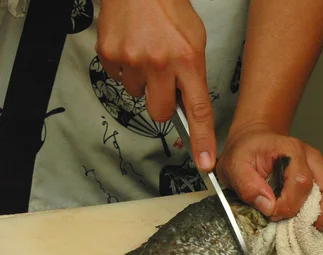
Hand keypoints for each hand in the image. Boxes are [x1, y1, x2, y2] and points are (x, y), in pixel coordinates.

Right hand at [95, 0, 215, 170]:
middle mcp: (161, 63)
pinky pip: (119, 78)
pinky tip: (132, 49)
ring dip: (143, 82)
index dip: (203, 140)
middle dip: (162, 104)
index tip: (204, 162)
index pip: (199, 110)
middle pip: (160, 112)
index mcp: (188, 60)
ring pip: (138, 95)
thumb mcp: (195, 41)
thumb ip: (194, 75)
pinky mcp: (110, 55)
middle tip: (163, 82)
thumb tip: (189, 106)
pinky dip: (125, 68)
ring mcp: (133, 60)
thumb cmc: (169, 9)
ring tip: (146, 54)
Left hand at [217, 124, 322, 230]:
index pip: (302, 184)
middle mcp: (313, 159)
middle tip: (297, 226)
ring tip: (305, 225)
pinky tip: (311, 219)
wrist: (254, 141)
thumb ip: (248, 185)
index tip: (272, 214)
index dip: (288, 206)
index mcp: (292, 151)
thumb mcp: (234, 166)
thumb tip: (269, 206)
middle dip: (318, 216)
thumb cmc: (246, 152)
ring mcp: (322, 169)